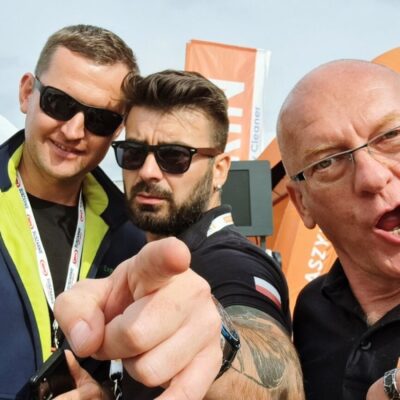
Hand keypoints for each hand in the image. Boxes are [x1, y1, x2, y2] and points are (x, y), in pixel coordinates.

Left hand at [54, 237, 221, 399]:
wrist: (168, 314)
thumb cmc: (126, 300)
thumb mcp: (92, 296)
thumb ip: (76, 310)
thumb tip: (87, 341)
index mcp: (154, 268)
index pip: (162, 258)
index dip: (170, 256)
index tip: (176, 255)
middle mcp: (189, 290)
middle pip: (136, 335)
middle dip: (114, 344)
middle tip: (117, 336)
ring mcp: (206, 323)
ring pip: (153, 369)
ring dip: (135, 367)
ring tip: (142, 349)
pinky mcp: (213, 356)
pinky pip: (186, 393)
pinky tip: (157, 399)